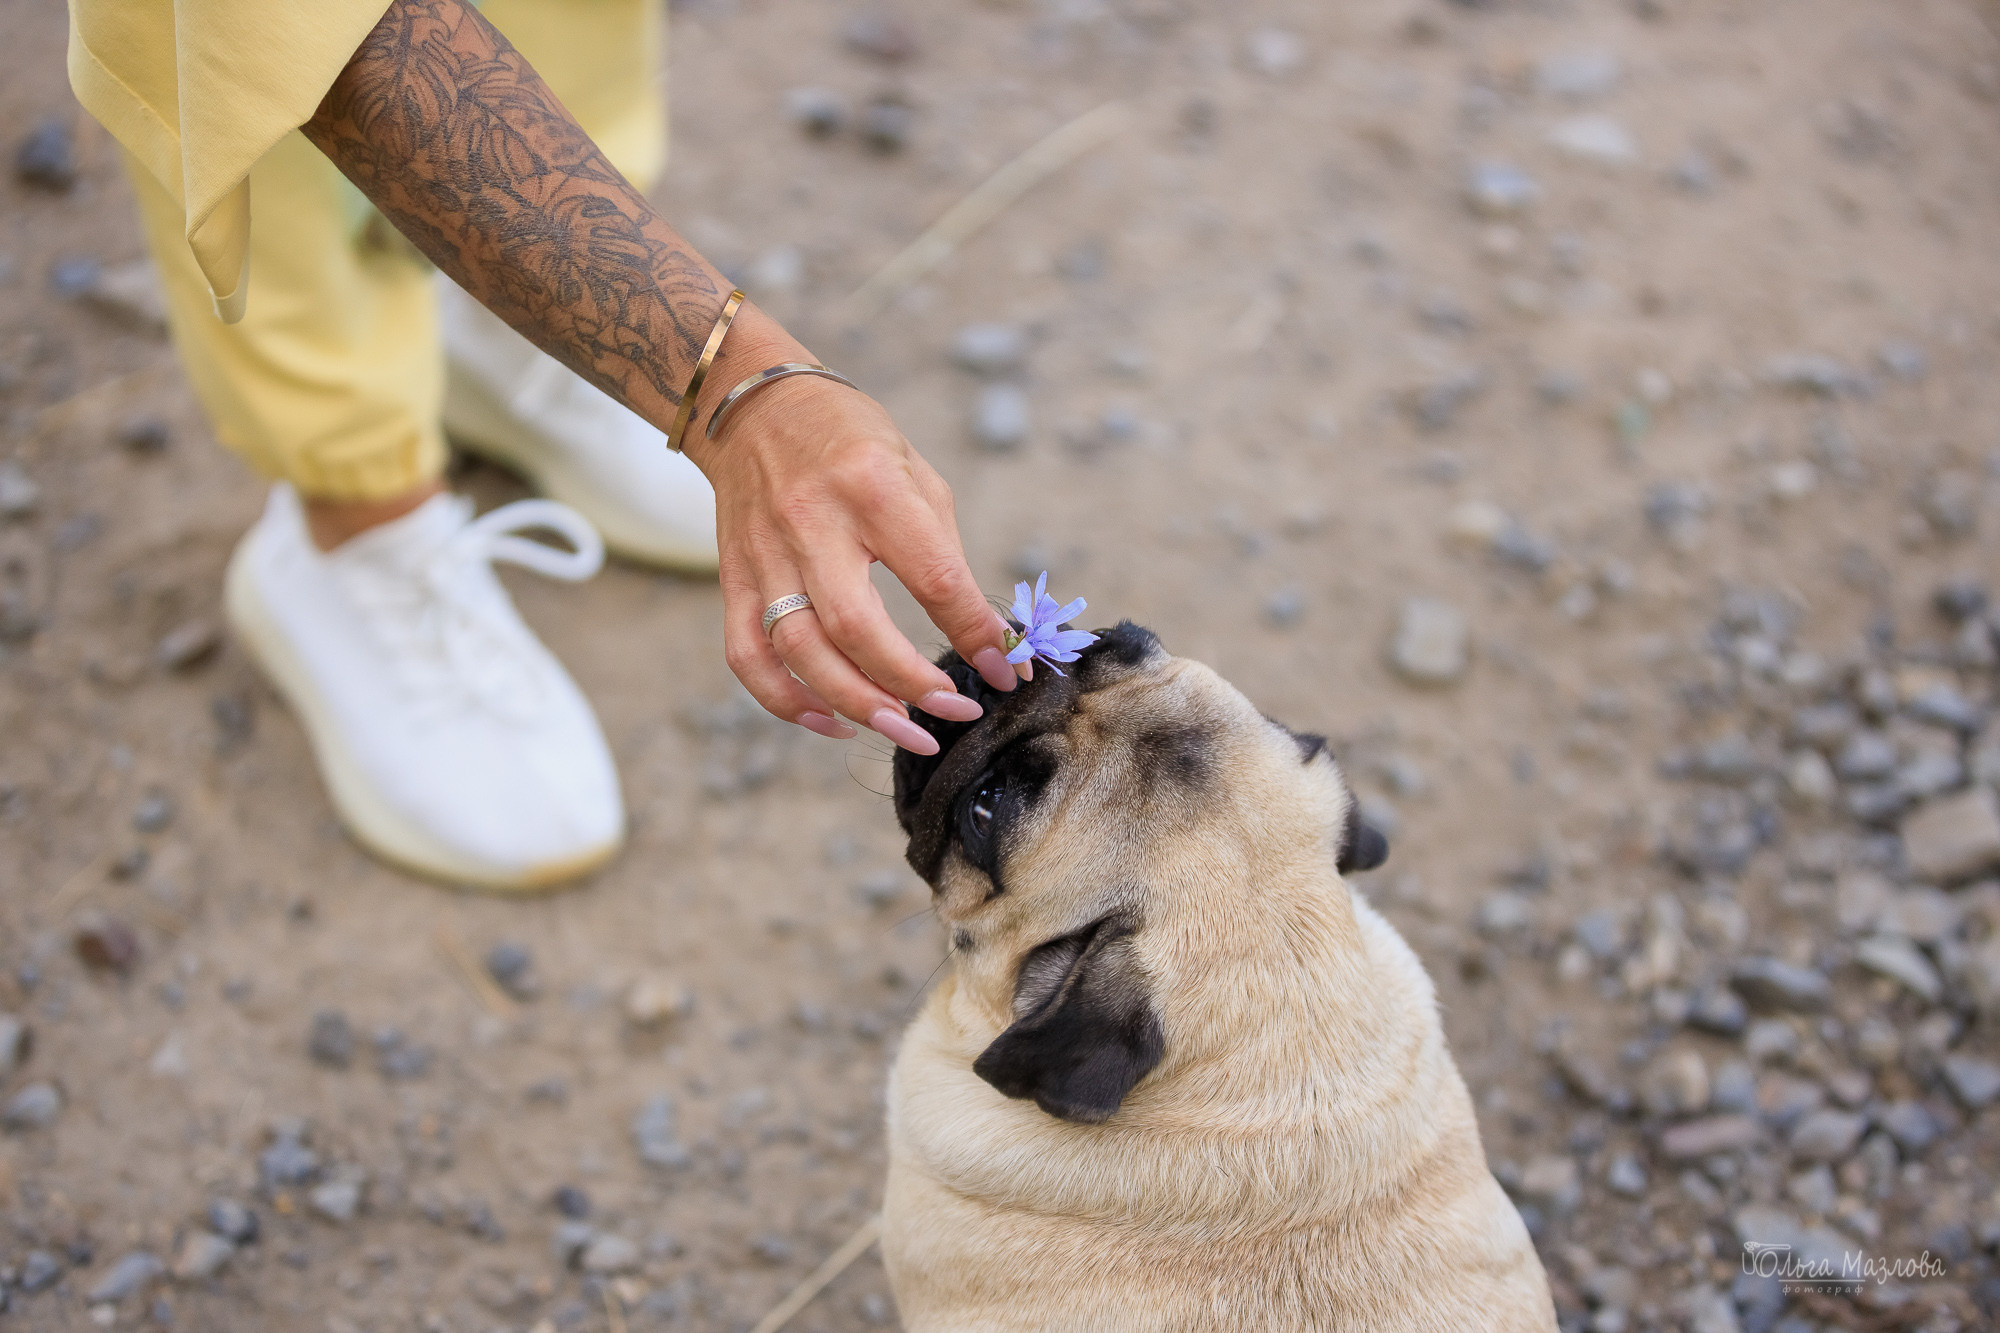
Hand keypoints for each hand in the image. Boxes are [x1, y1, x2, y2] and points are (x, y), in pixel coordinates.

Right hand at [684, 346, 1020, 753]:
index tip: (1009, 671)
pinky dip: (785, 702)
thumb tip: (992, 641)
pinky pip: (748, 655)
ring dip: (855, 704)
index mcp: (872, 487)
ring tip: (905, 730)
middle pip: (856, 627)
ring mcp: (764, 553)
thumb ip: (948, 558)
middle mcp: (812, 521)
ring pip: (799, 650)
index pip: (933, 577)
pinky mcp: (732, 577)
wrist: (756, 407)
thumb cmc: (854, 443)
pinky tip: (831, 722)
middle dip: (912, 684)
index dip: (977, 634)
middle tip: (956, 712)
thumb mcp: (917, 475)